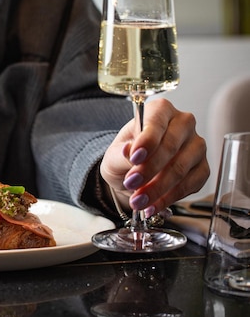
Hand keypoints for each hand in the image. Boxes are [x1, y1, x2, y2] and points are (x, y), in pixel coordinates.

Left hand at [100, 98, 209, 217]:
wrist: (132, 175)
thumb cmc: (124, 157)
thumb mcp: (114, 155)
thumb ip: (121, 153)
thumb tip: (129, 150)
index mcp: (159, 111)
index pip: (157, 121)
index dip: (147, 140)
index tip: (134, 158)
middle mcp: (183, 124)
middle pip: (171, 146)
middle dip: (149, 170)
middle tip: (131, 184)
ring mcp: (196, 146)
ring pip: (180, 168)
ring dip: (157, 188)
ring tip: (138, 201)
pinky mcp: (202, 168)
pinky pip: (191, 184)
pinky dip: (170, 197)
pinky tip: (153, 205)